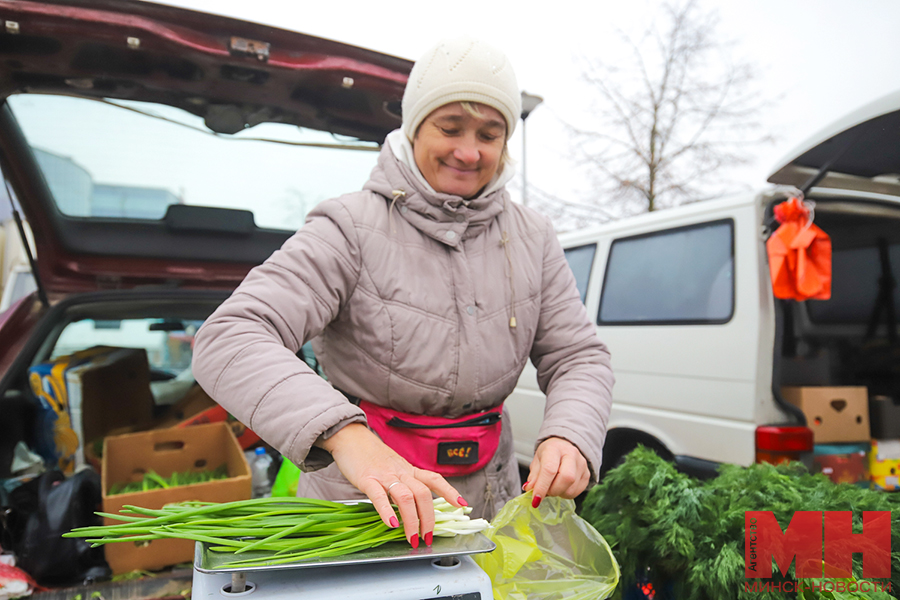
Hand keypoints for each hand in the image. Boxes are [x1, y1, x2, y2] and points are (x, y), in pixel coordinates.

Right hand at [320, 423, 465, 546]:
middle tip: (428, 537)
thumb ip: (403, 483)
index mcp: (408, 470)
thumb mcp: (393, 467)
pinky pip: (379, 496)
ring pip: (406, 496)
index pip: (434, 479)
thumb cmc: (370, 456)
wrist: (350, 437)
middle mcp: (400, 472)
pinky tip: (391, 524)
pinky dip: (386, 511)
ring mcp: (384, 475)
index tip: (462, 504)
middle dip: (428, 518)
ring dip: (412, 520)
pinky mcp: (367, 479)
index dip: (449, 491)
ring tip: (412, 537)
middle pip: (423, 493)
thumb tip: (411, 506)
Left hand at [523, 437, 589, 507]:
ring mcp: (582, 465)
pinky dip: (565, 494)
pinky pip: (576, 492)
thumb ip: (534, 476)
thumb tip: (530, 489)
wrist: (564, 446)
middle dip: (553, 491)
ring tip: (552, 486)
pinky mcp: (587, 475)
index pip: (549, 469)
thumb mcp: (537, 461)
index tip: (535, 499)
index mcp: (555, 448)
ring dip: (558, 493)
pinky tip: (561, 487)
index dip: (542, 487)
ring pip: (571, 489)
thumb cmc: (549, 453)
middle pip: (566, 478)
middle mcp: (571, 454)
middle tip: (545, 491)